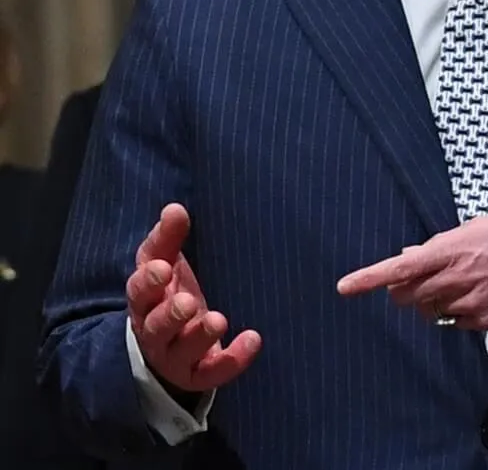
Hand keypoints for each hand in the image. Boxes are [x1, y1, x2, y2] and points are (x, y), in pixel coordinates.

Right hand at [126, 203, 260, 394]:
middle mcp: (155, 332)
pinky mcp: (198, 374)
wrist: (167, 346)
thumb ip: (167, 239)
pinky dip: (232, 359)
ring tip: (217, 320)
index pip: (139, 293)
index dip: (148, 282)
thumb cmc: (166, 294)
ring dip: (199, 337)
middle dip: (170, 316)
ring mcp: (176, 357)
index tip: (162, 268)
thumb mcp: (163, 265)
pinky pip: (213, 373)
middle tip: (186, 302)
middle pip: (156, 327)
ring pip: (183, 352)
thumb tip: (174, 208)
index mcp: (145, 302)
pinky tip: (253, 340)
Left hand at [337, 216, 487, 330]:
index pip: (398, 268)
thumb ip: (443, 243)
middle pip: (407, 295)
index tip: (345, 286)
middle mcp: (451, 280)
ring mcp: (465, 305)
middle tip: (418, 277)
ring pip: (429, 309)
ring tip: (461, 280)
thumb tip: (413, 255)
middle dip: (404, 289)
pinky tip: (477, 294)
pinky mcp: (480, 323)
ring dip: (432, 298)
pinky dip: (456, 310)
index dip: (368, 277)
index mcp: (449, 250)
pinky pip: (454, 320)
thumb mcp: (479, 227)